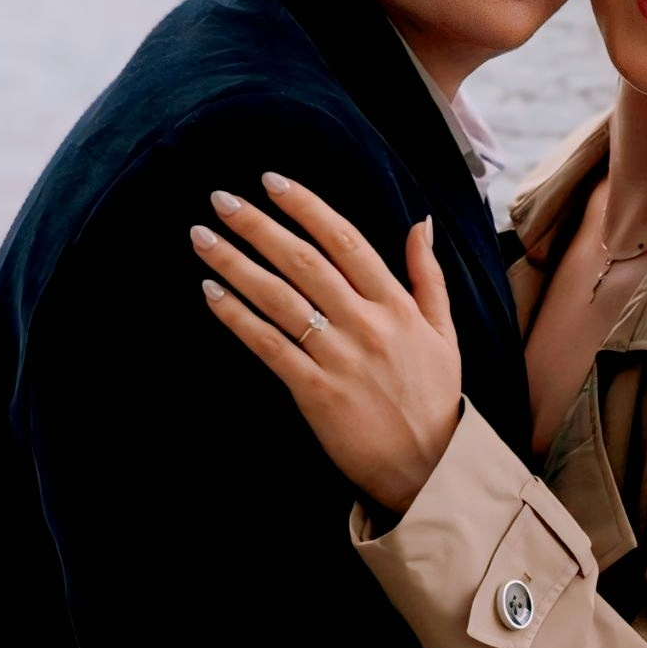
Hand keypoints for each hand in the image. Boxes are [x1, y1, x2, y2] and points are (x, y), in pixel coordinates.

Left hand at [193, 174, 461, 513]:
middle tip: (220, 200)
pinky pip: (268, 346)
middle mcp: (366, 323)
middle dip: (258, 225)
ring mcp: (339, 357)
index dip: (306, 207)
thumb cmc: (434, 397)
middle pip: (304, 261)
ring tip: (202, 239)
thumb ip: (428, 275)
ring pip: (279, 299)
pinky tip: (212, 293)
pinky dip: (237, 317)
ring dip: (236, 264)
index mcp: (396, 304)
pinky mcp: (314, 392)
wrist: (429, 466)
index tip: (272, 181)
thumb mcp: (444, 331)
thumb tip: (420, 223)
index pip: (345, 239)